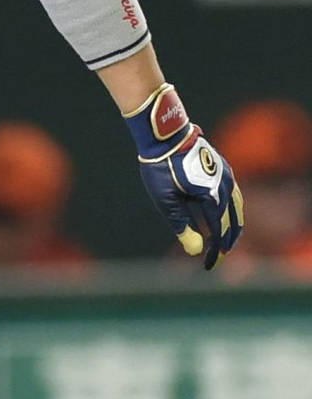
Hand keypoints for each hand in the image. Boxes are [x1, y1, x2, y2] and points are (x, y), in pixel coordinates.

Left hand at [125, 84, 244, 268]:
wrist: (164, 134)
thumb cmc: (161, 166)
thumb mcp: (165, 199)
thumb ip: (181, 224)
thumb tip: (195, 250)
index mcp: (213, 197)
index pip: (219, 231)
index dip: (215, 250)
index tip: (209, 264)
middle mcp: (226, 187)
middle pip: (234, 220)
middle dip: (228, 240)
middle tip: (220, 255)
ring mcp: (227, 175)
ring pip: (237, 206)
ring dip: (234, 224)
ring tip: (227, 238)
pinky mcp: (223, 167)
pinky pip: (233, 193)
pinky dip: (232, 207)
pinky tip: (224, 211)